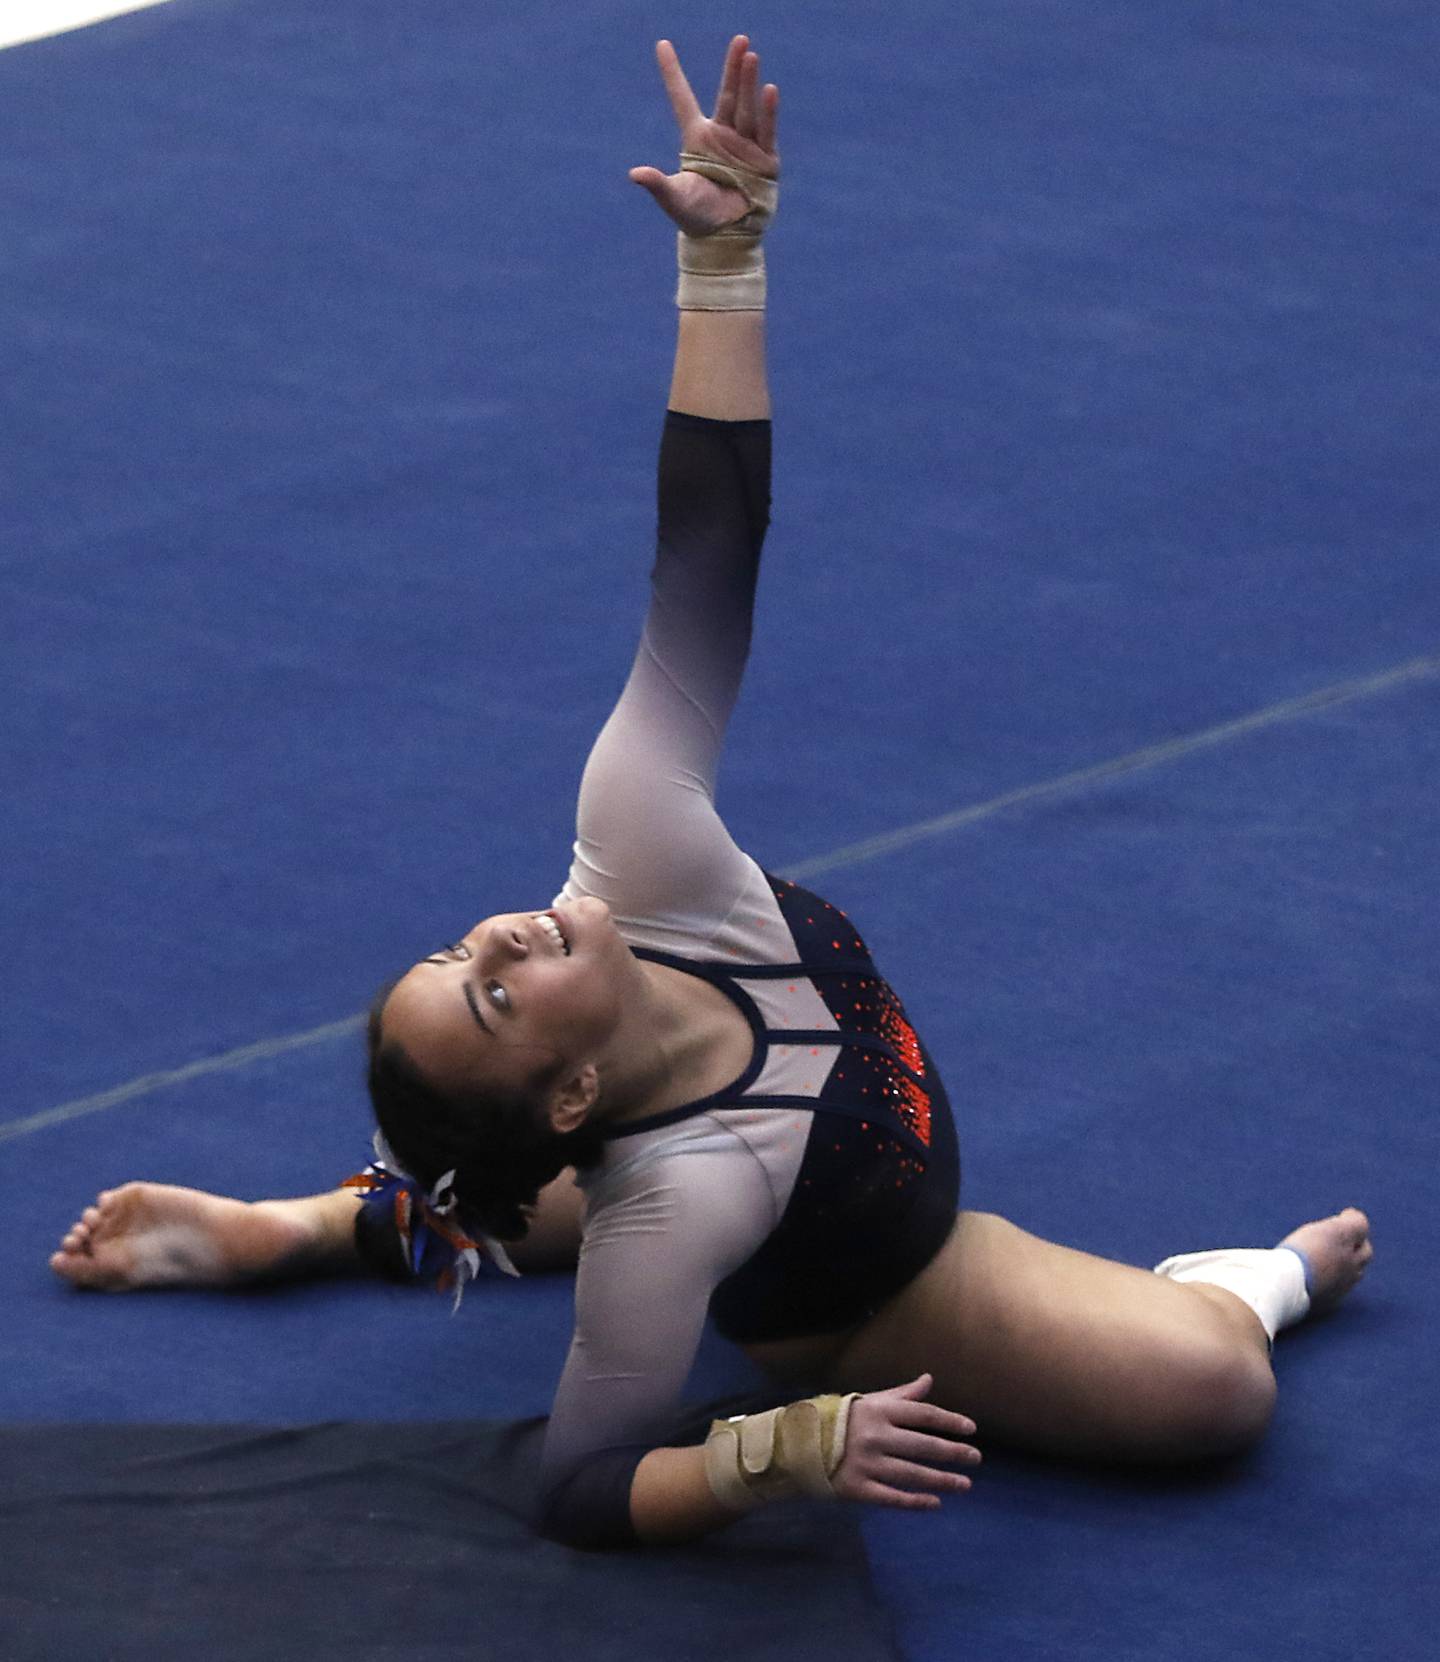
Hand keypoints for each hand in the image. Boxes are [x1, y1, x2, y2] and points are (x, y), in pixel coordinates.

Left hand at [629, 35, 779, 236]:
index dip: (671, 72)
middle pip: (727, 95)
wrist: (726, 238)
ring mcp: (745, 145)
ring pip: (747, 107)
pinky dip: (768, 112)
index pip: (682, 98)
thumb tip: (634, 174)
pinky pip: (766, 131)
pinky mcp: (765, 159)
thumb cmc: (696, 217)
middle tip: (740, 40)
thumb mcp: (675, 198)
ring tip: (751, 56)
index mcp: (696, 138)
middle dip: (733, 68)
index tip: (661, 44)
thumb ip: (657, 183)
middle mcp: (722, 135)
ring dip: (749, 83)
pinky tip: (769, 90)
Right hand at [832, 1374, 981, 1510]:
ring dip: (943, 1480)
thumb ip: (902, 1395)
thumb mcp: (871, 1402)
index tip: (971, 1429)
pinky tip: (936, 1503)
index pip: (924, 1415)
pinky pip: (893, 1497)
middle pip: (924, 1445)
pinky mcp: (858, 1488)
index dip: (950, 1421)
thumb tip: (929, 1380)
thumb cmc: (842, 1420)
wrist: (800, 1444)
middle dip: (953, 1453)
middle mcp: (876, 1436)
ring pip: (913, 1474)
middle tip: (976, 1459)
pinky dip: (916, 1502)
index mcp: (880, 1411)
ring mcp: (867, 1463)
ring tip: (966, 1485)